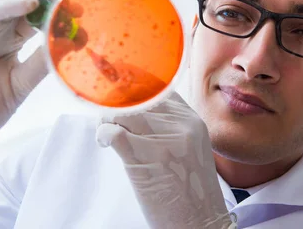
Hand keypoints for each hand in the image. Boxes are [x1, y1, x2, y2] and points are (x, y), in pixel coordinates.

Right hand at [0, 0, 60, 168]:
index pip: (35, 18)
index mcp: (8, 41)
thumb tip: (70, 45)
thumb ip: (40, 65)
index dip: (57, 11)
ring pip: (1, 2)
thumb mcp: (19, 85)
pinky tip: (27, 4)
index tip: (82, 10)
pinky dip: (4, 7)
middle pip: (20, 3)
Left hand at [96, 92, 235, 228]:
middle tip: (110, 118)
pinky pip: (113, 132)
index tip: (122, 98)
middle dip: (118, 105)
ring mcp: (163, 141)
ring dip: (107, 119)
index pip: (158, 88)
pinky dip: (103, 134)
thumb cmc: (189, 190)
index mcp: (192, 120)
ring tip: (108, 131)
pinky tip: (105, 143)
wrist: (199, 225)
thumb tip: (134, 107)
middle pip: (138, 97)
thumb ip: (170, 125)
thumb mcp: (190, 148)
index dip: (135, 90)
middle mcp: (180, 126)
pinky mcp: (144, 159)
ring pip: (122, 111)